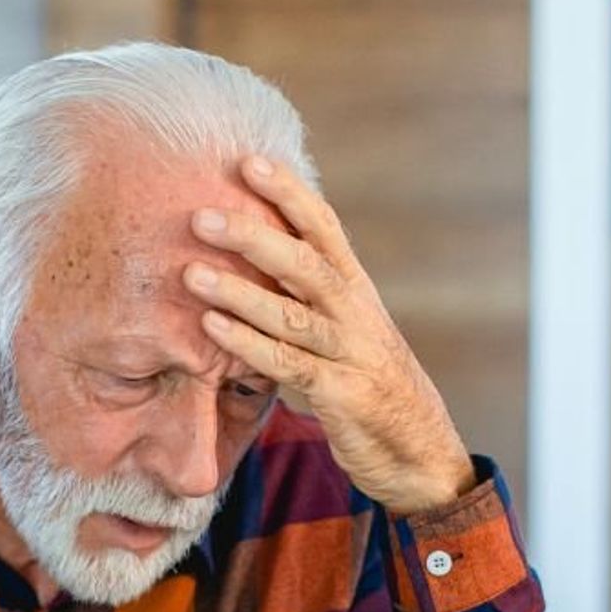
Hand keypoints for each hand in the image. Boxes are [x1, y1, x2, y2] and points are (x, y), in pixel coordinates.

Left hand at [187, 156, 475, 516]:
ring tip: (190, 273)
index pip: (325, 228)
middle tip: (202, 216)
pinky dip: (249, 345)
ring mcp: (351, 354)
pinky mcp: (341, 395)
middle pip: (305, 264)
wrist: (419, 451)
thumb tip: (249, 261)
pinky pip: (289, 366)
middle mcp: (357, 314)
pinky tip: (213, 328)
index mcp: (357, 290)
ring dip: (240, 292)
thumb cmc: (369, 384)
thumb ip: (305, 299)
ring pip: (293, 314)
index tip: (249, 161)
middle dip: (254, 236)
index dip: (289, 193)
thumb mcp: (346, 331)